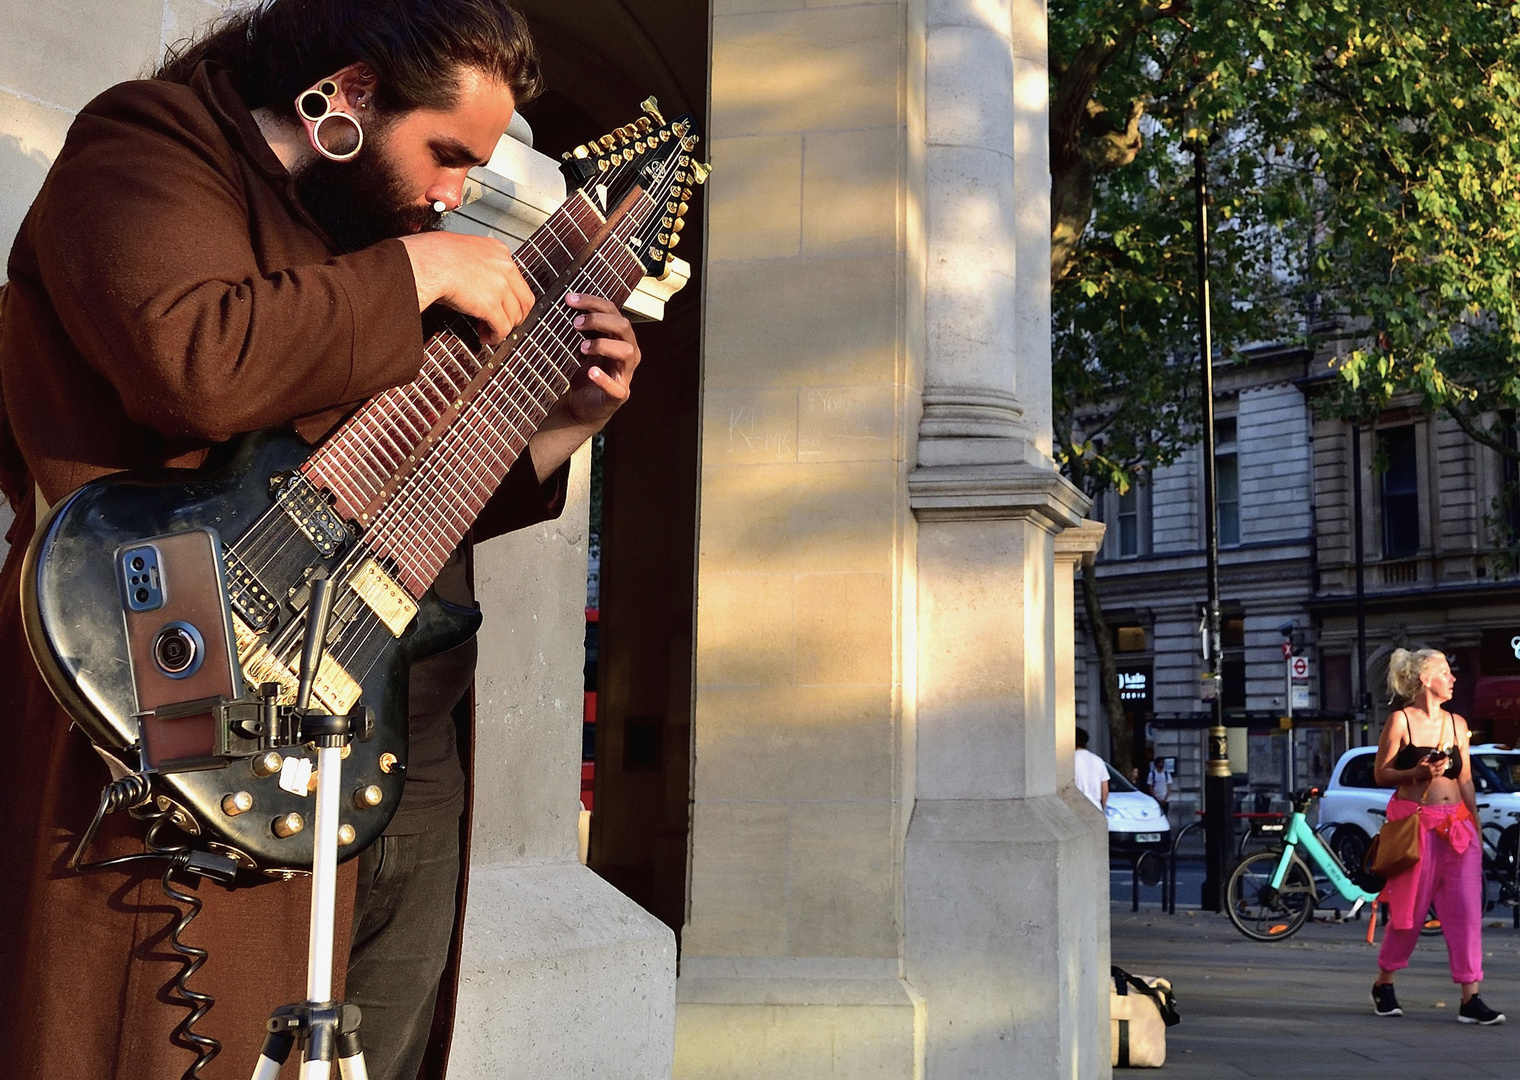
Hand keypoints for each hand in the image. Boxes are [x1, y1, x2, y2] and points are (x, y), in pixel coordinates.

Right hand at [398, 232, 535, 343]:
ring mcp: (501, 286)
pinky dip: (496, 337)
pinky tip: (486, 337)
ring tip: (489, 331)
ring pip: (515, 315)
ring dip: (504, 327)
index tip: (501, 303)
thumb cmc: (432, 254)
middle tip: (503, 322)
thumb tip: (471, 283)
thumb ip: (474, 264)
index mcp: (498, 250)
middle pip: (524, 299)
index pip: (516, 277)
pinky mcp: (492, 305)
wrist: (426, 262)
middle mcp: (505, 267)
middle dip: (516, 315)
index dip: (510, 295)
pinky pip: (503, 328)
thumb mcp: (462, 250)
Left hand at [555, 292, 640, 426]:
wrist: (581, 407)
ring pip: (627, 351)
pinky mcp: (618, 395)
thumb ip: (577, 329)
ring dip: (603, 345)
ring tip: (582, 347)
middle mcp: (627, 352)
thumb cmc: (582, 374)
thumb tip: (557, 305)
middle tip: (577, 323)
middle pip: (624, 326)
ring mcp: (625, 374)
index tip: (570, 300)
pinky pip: (617, 387)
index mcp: (618, 337)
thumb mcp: (579, 346)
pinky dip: (604, 379)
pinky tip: (591, 372)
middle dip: (599, 320)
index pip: (612, 311)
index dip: (592, 302)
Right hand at [1414, 752, 1447, 781]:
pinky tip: (1443, 769)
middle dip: (1445, 763)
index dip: (1443, 760)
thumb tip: (1431, 755)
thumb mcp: (1421, 761)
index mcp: (1430, 766)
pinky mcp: (1433, 777)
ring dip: (1444, 767)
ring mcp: (1433, 774)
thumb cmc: (1419, 767)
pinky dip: (1442, 771)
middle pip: (1441, 767)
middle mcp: (1432, 770)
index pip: (1438, 762)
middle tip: (1447, 760)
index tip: (1446, 758)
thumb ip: (1426, 757)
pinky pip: (1439, 774)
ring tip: (1446, 764)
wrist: (1417, 774)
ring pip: (1441, 771)